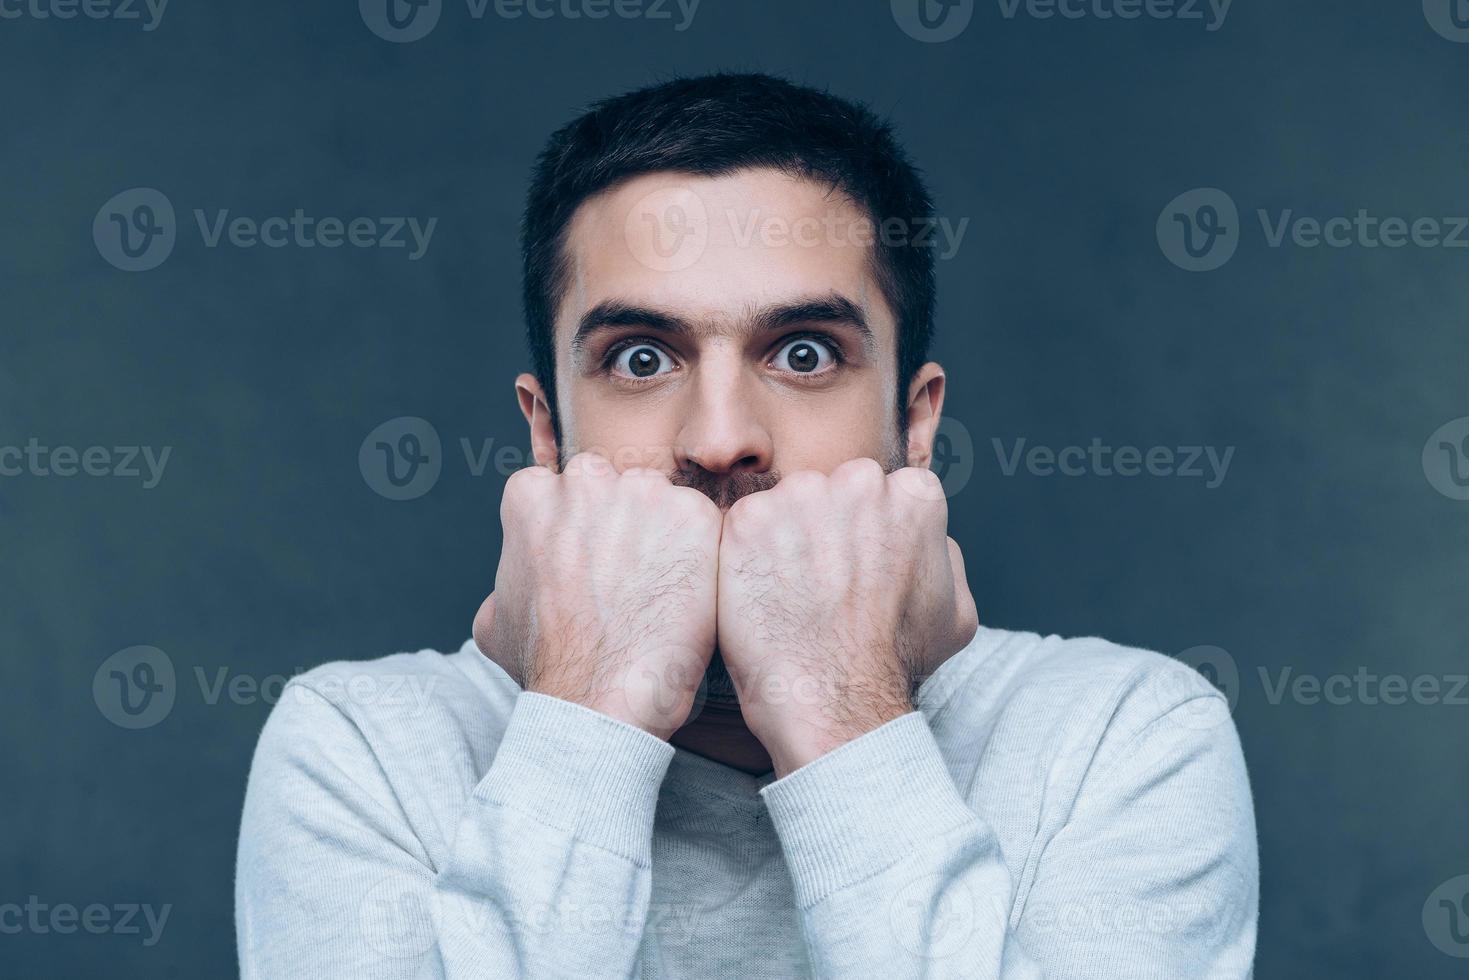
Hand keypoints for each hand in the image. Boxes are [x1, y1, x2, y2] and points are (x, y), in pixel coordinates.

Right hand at [472, 452, 723, 739]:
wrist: (598, 698)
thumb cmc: (547, 666)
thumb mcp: (495, 618)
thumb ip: (507, 575)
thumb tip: (516, 578)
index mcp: (531, 495)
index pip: (562, 488)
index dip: (580, 526)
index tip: (590, 560)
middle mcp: (585, 481)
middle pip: (612, 482)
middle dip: (620, 518)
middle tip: (629, 572)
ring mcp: (641, 492)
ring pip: (659, 497)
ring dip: (662, 530)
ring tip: (659, 586)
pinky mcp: (693, 515)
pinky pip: (702, 521)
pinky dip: (701, 552)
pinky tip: (688, 592)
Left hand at [715, 458, 978, 775]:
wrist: (835, 698)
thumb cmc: (896, 661)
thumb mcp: (956, 612)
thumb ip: (946, 557)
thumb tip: (932, 540)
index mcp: (913, 494)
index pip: (884, 493)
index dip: (868, 533)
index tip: (859, 568)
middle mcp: (859, 482)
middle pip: (833, 489)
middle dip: (825, 525)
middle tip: (821, 582)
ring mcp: (800, 496)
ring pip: (787, 504)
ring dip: (784, 537)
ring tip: (790, 592)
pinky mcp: (748, 519)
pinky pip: (743, 526)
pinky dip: (744, 557)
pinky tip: (761, 594)